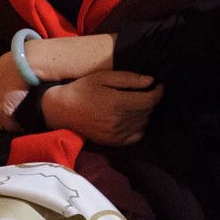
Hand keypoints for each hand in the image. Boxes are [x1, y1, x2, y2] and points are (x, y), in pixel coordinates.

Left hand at [0, 50, 32, 131]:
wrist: (24, 64)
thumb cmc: (14, 62)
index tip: (4, 117)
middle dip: (1, 122)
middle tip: (12, 124)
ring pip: (0, 123)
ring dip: (9, 126)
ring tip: (18, 127)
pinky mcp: (5, 110)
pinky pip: (9, 125)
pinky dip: (15, 127)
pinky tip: (22, 126)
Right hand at [42, 70, 161, 146]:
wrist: (61, 110)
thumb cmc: (82, 89)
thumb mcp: (103, 77)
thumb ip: (128, 79)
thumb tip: (150, 81)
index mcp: (117, 103)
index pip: (149, 100)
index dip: (158, 92)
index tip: (158, 85)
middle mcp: (118, 120)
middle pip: (147, 111)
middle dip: (149, 100)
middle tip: (143, 92)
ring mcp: (116, 133)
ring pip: (143, 122)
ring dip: (144, 112)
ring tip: (135, 103)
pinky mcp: (112, 141)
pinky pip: (137, 136)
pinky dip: (139, 127)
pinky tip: (131, 118)